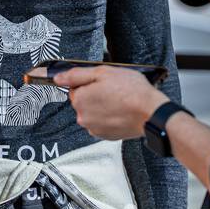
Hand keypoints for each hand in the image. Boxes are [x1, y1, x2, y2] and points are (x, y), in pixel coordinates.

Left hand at [45, 64, 167, 139]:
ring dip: (102, 107)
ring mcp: (94, 128)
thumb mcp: (103, 72)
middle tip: (113, 91)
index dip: (90, 83)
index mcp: (80, 99)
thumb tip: (58, 77)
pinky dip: (109, 118)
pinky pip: (102, 123)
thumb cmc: (132, 92)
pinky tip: (121, 112)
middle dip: (95, 96)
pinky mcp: (105, 136)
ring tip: (119, 102)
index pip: (75, 88)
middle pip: (84, 102)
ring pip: (93, 113)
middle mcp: (83, 117)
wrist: (151, 113)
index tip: (103, 83)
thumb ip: (77, 74)